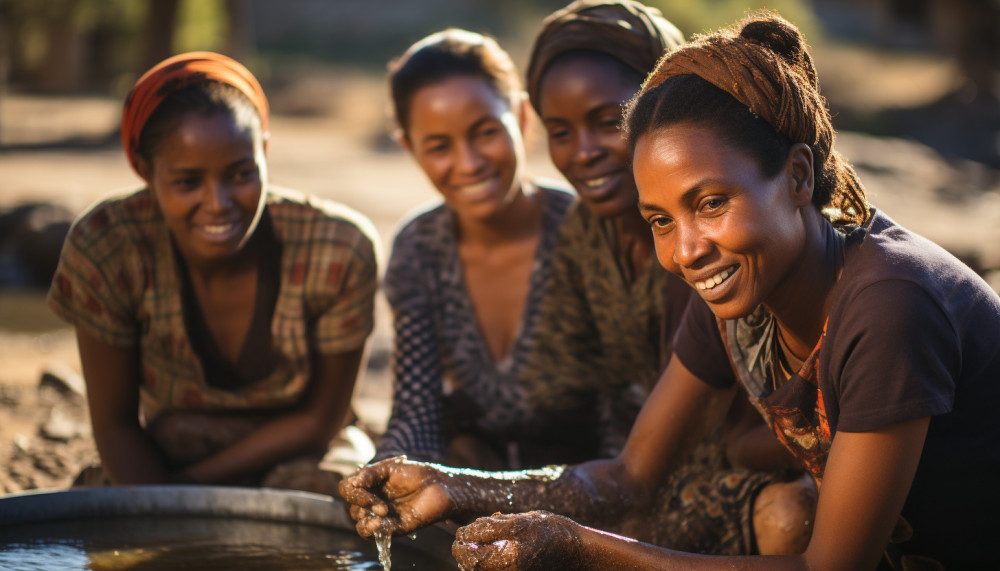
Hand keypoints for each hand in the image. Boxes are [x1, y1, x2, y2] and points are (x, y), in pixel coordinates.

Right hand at [338, 456, 449, 537]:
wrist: (441, 484)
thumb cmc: (416, 474)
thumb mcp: (390, 468)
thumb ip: (371, 473)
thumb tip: (354, 482)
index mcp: (369, 488)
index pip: (347, 491)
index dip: (352, 491)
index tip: (362, 485)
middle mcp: (373, 504)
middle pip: (352, 509)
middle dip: (363, 504)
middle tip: (380, 502)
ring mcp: (383, 518)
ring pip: (361, 526)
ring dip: (364, 522)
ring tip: (380, 512)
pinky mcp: (396, 529)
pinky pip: (379, 535)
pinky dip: (375, 530)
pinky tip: (378, 524)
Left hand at [452, 511, 583, 570]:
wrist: (577, 551)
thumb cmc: (552, 532)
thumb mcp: (521, 522)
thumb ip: (491, 528)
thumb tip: (465, 532)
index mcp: (506, 560)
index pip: (470, 557)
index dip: (460, 544)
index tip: (459, 532)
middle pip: (473, 567)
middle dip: (468, 550)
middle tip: (470, 534)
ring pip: (483, 568)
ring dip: (478, 554)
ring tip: (486, 537)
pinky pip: (495, 568)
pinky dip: (490, 559)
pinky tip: (499, 545)